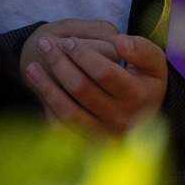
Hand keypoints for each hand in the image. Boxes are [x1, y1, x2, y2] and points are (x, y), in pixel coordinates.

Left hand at [20, 20, 165, 133]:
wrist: (144, 116)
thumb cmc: (145, 82)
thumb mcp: (153, 63)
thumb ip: (141, 49)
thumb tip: (119, 42)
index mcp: (139, 97)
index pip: (104, 73)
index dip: (83, 54)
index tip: (68, 41)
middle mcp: (122, 119)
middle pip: (81, 89)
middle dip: (59, 63)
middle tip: (45, 44)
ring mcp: (104, 134)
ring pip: (68, 110)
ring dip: (46, 86)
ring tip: (31, 65)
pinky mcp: (89, 143)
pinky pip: (62, 126)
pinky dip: (47, 106)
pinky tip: (37, 86)